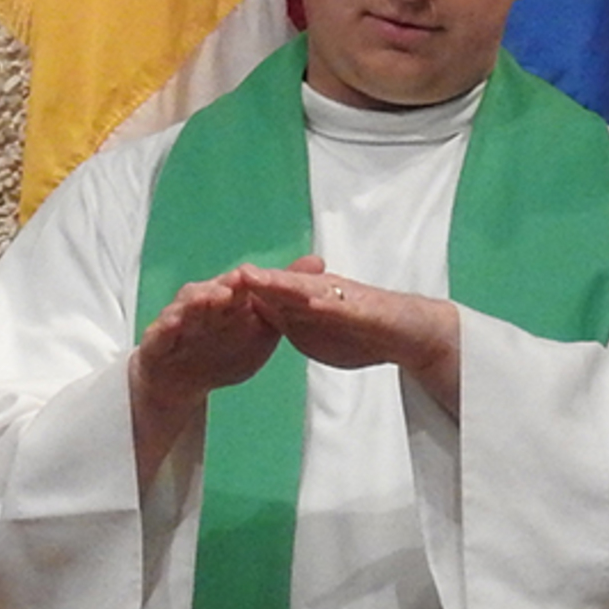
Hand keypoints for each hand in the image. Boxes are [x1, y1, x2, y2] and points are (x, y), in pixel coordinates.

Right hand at [128, 270, 286, 475]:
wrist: (180, 381)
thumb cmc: (219, 349)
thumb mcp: (261, 328)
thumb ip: (285, 299)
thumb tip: (317, 263)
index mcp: (228, 299)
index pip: (245, 284)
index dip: (260, 280)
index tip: (281, 278)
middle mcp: (201, 303)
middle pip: (214, 289)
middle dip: (227, 285)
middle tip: (241, 282)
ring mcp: (178, 319)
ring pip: (186, 304)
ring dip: (198, 299)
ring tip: (212, 297)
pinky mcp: (157, 340)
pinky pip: (161, 331)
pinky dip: (167, 326)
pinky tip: (174, 323)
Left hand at [228, 256, 461, 409]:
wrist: (403, 332)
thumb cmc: (359, 331)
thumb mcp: (311, 332)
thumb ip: (286, 323)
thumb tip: (259, 320)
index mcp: (299, 300)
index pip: (261, 297)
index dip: (235, 297)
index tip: (205, 300)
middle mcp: (312, 292)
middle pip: (273, 286)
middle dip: (247, 282)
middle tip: (222, 276)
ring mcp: (332, 297)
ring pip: (297, 287)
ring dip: (273, 282)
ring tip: (248, 276)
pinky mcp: (353, 306)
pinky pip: (331, 303)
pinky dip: (315, 299)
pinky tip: (301, 299)